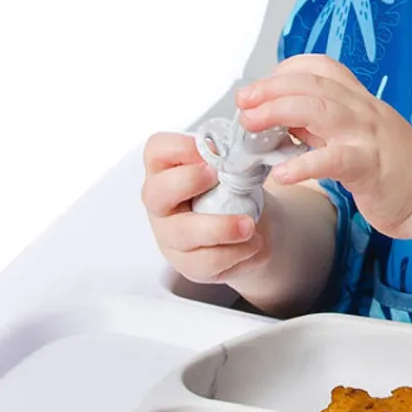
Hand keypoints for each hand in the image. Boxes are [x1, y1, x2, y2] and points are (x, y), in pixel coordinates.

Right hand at [140, 132, 271, 283]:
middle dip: (187, 182)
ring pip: (183, 233)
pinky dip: (236, 252)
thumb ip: (232, 159)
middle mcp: (162, 204)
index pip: (157, 150)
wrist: (255, 228)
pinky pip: (207, 261)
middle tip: (219, 177)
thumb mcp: (235, 170)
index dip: (180, 148)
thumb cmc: (236, 192)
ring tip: (249, 224)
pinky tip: (254, 243)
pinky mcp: (188, 263)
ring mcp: (170, 236)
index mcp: (168, 171)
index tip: (211, 152)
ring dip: (221, 227)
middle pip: (156, 192)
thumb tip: (239, 152)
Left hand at [236, 54, 411, 238]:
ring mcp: (368, 136)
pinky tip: (282, 175)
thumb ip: (323, 126)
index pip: (321, 68)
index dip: (285, 71)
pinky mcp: (370, 167)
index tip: (260, 89)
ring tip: (251, 125)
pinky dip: (304, 165)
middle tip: (243, 102)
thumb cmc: (396, 168)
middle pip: (312, 84)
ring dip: (279, 112)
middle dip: (271, 89)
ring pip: (320, 109)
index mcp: (359, 101)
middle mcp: (363, 110)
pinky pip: (333, 160)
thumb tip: (282, 119)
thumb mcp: (358, 136)